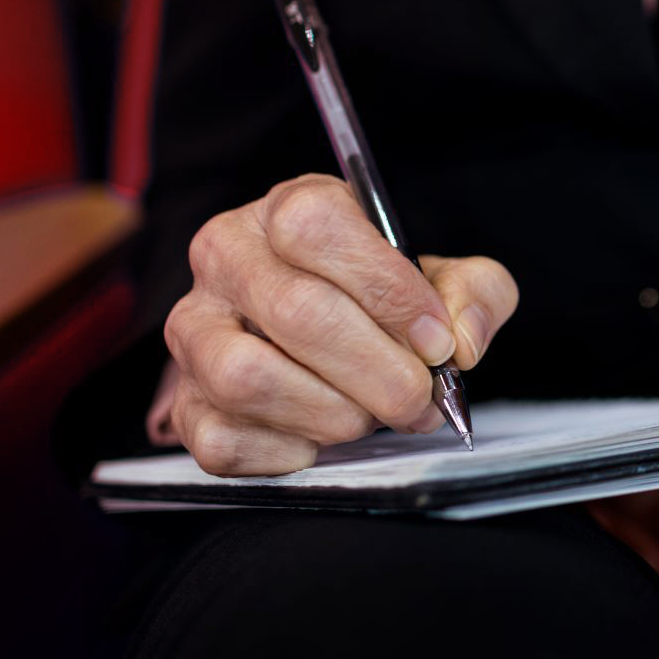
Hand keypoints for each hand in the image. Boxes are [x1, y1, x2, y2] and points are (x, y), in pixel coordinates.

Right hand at [159, 174, 517, 475]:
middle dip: (379, 372)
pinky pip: (226, 440)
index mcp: (287, 209)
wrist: (326, 335)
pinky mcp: (183, 403)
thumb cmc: (382, 299)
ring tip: (372, 415)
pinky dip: (291, 450)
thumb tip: (462, 342)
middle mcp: (225, 258)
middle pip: (298, 312)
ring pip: (249, 379)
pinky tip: (323, 434)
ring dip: (333, 413)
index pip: (317, 227)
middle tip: (421, 399)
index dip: (387, 289)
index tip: (436, 340)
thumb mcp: (444, 276)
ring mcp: (195, 330)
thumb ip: (475, 292)